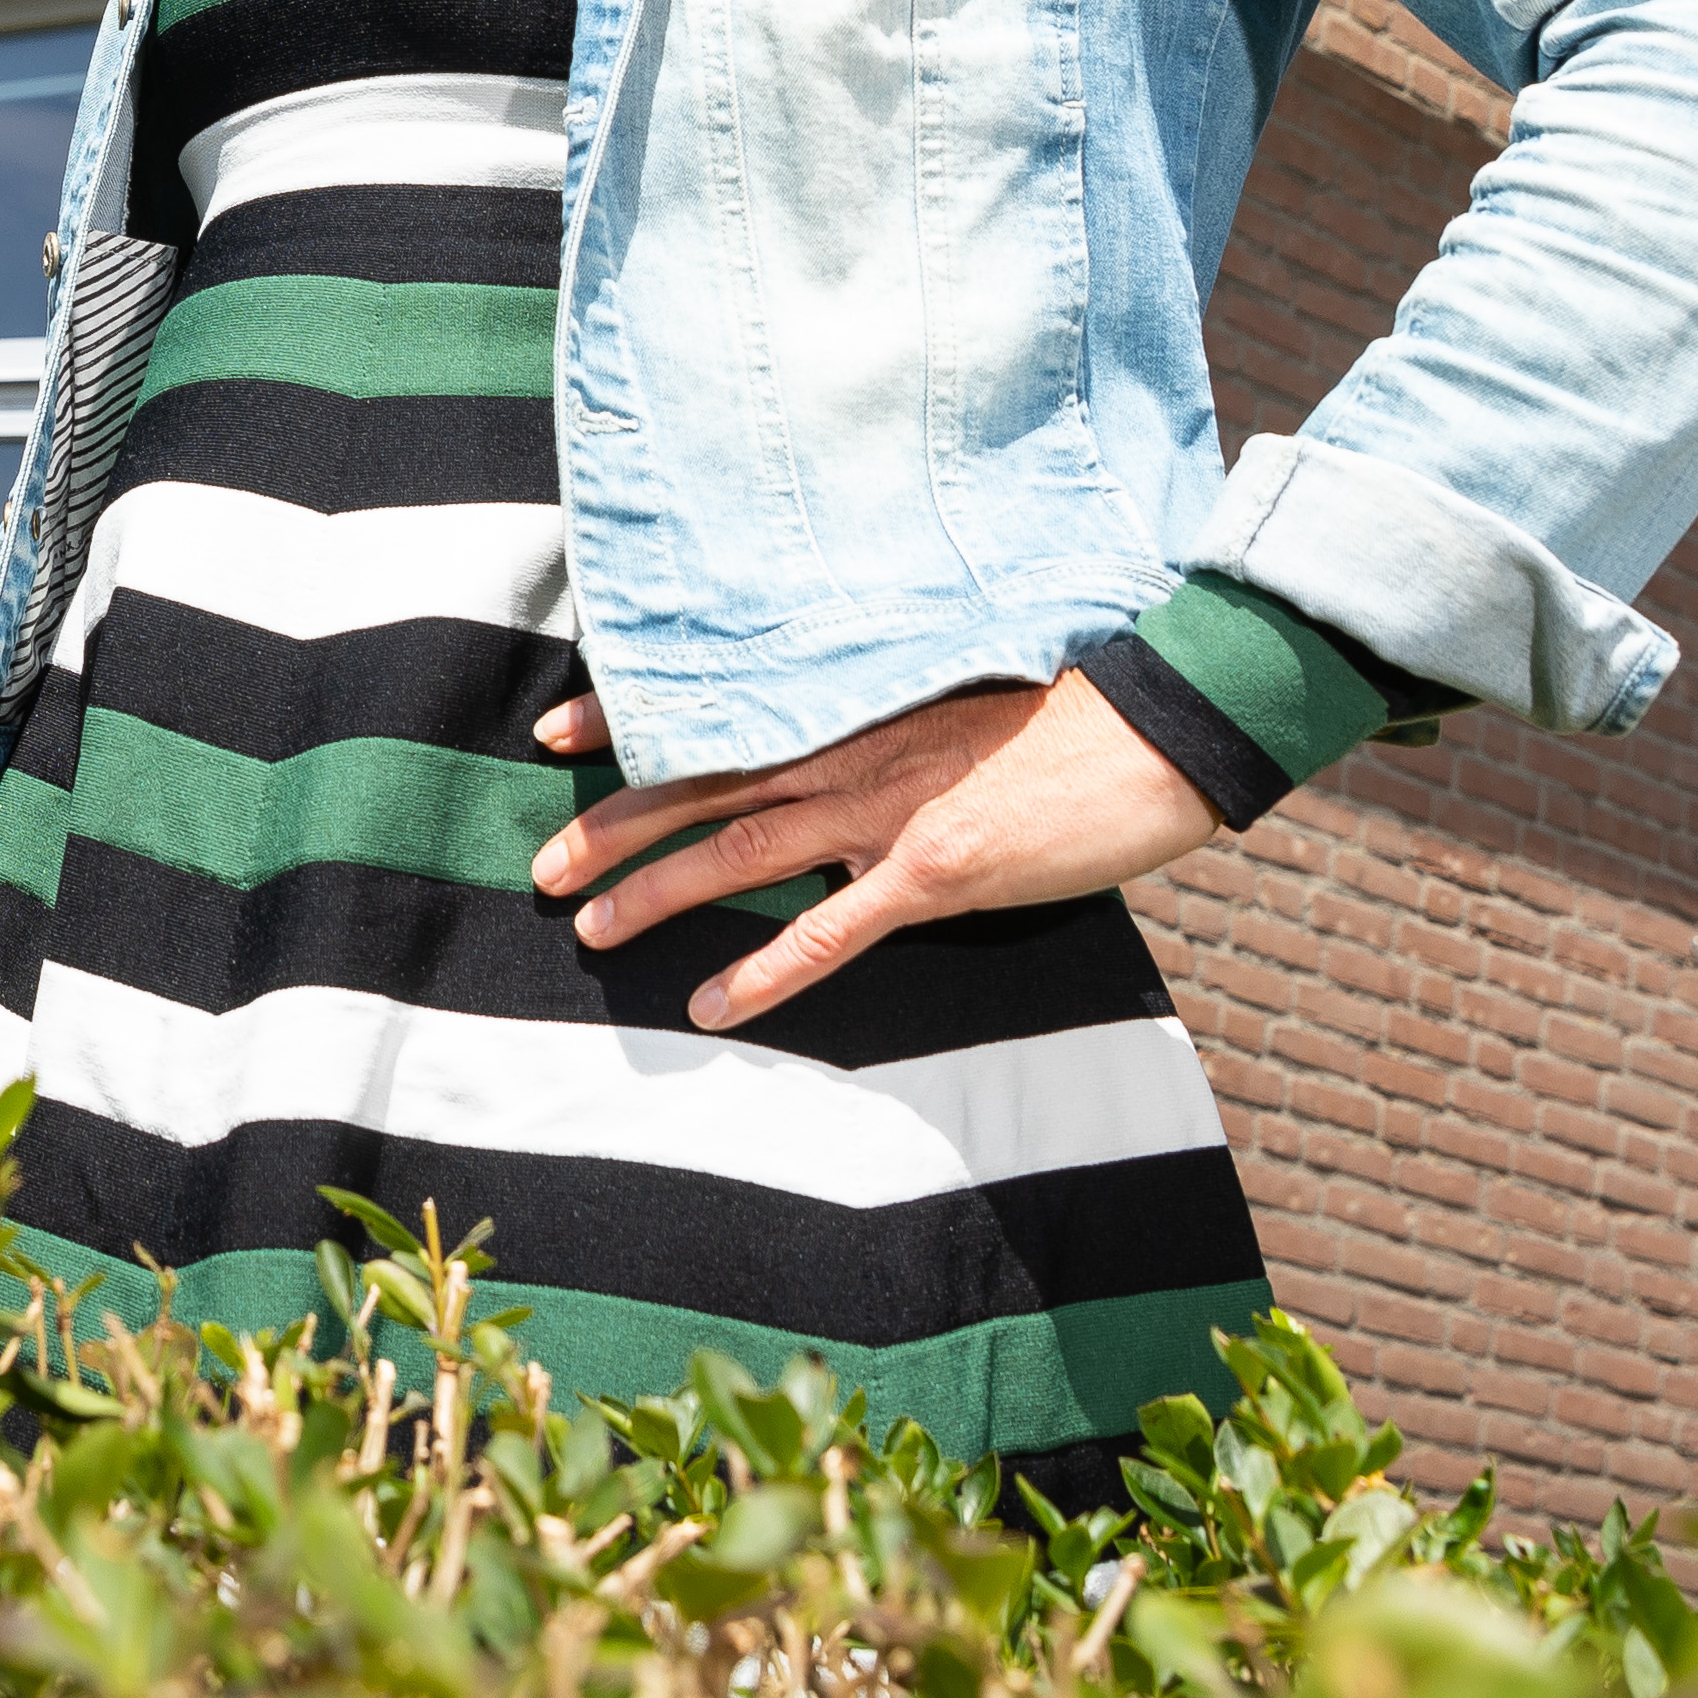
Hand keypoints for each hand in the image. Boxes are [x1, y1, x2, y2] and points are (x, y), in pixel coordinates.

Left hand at [529, 671, 1220, 1031]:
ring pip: (741, 849)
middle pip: (702, 782)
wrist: (1158, 724)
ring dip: (658, 893)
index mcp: (853, 701)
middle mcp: (852, 747)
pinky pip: (831, 928)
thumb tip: (833, 750)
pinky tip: (709, 1004)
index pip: (716, 705)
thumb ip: (884, 721)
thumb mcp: (955, 693)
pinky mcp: (937, 868)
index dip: (627, 716)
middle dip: (613, 825)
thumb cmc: (1066, 710)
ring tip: (589, 930)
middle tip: (539, 867)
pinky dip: (765, 970)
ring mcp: (889, 806)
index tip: (551, 730)